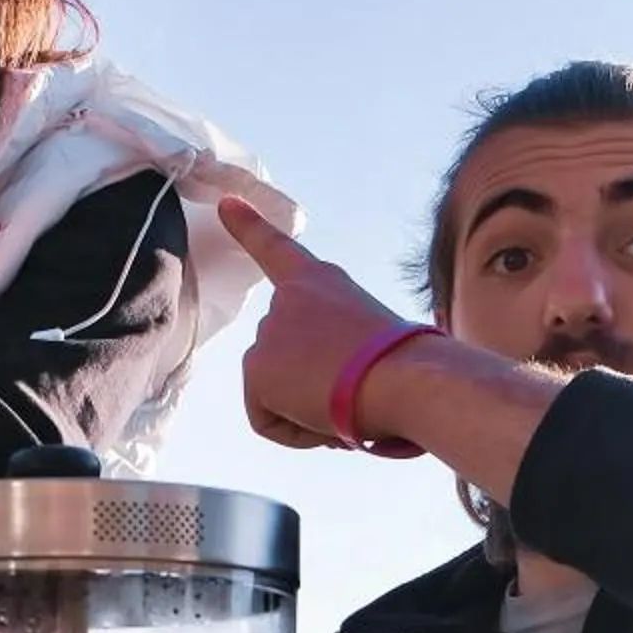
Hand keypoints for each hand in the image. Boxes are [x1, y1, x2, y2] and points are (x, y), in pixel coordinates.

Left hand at [219, 195, 409, 451]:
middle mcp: (287, 300)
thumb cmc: (408, 366)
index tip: (224, 202)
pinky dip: (295, 431)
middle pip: (284, 360)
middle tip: (354, 387)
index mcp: (320, 282)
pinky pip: (267, 420)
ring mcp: (269, 330)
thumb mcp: (373, 343)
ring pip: (277, 394)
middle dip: (313, 385)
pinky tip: (325, 416)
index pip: (277, 249)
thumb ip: (343, 356)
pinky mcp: (256, 366)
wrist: (402, 376)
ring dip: (308, 410)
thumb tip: (335, 400)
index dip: (248, 226)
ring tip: (345, 399)